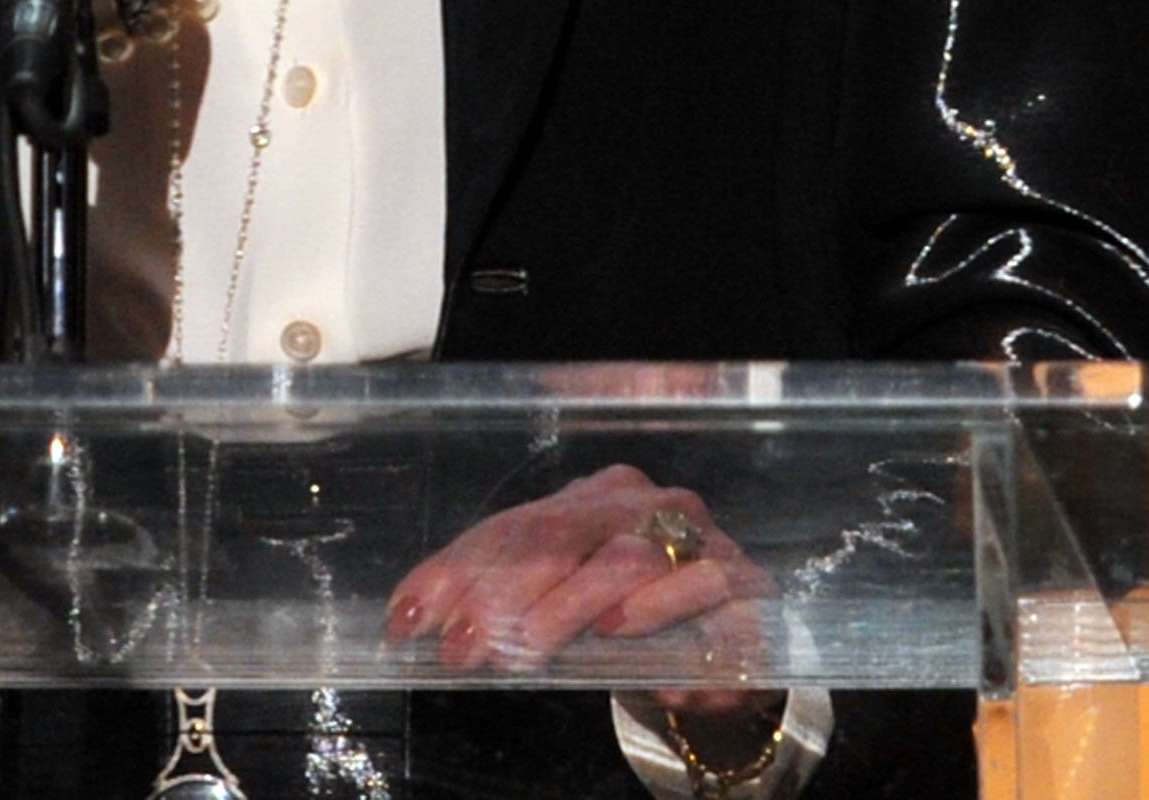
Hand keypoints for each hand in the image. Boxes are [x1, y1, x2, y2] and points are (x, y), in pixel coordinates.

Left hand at [385, 461, 770, 682]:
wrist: (730, 651)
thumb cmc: (635, 621)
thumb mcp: (560, 610)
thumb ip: (500, 604)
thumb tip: (411, 614)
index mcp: (591, 499)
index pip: (514, 526)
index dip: (458, 570)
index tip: (410, 616)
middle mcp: (638, 502)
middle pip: (558, 535)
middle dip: (500, 591)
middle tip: (460, 642)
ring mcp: (690, 533)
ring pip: (619, 556)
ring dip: (564, 606)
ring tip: (524, 646)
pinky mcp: (738, 577)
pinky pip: (695, 579)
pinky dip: (653, 604)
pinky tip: (614, 629)